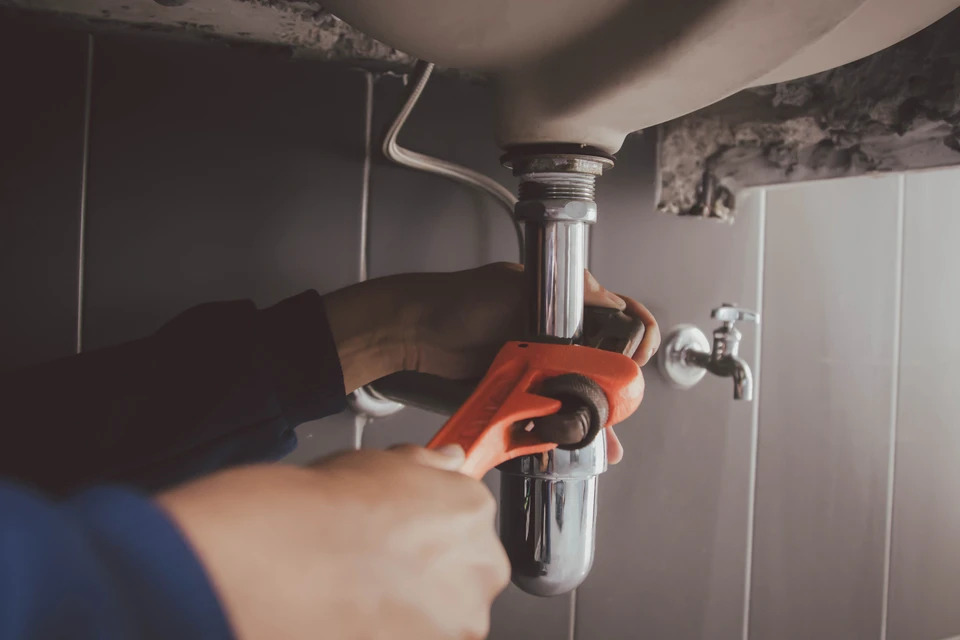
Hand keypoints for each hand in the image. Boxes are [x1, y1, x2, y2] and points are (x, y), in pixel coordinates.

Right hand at [158, 445, 508, 639]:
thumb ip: (426, 465)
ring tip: (362, 592)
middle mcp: (479, 567)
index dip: (434, 522)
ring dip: (415, 607)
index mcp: (472, 510)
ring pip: (444, 614)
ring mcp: (456, 621)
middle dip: (432, 569)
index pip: (469, 516)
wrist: (277, 567)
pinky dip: (396, 629)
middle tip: (381, 563)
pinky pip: (420, 636)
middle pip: (465, 569)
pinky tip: (358, 613)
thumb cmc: (318, 511)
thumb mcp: (377, 461)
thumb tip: (444, 461)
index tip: (411, 530)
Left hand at [324, 262, 660, 463]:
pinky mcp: (523, 396)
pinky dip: (568, 429)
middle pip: (607, 365)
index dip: (634, 336)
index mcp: (563, 305)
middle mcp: (558, 338)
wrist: (413, 335)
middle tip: (622, 401)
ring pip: (583, 396)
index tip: (635, 354)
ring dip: (601, 417)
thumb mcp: (515, 286)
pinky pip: (554, 415)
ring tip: (607, 436)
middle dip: (622, 387)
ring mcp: (541, 369)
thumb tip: (613, 304)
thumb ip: (567, 294)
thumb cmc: (458, 300)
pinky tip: (583, 444)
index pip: (617, 318)